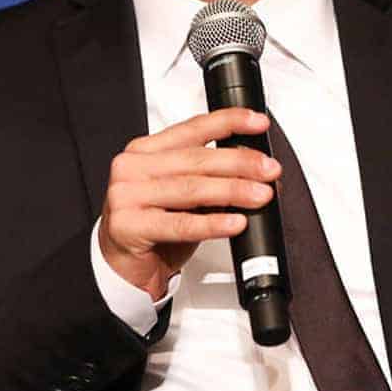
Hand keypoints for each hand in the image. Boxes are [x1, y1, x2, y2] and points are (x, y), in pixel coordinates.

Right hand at [98, 108, 280, 299]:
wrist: (122, 267)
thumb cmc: (153, 226)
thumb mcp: (182, 195)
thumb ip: (209, 177)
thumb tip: (255, 171)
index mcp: (145, 150)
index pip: (192, 128)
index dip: (228, 123)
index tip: (257, 123)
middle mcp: (133, 167)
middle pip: (195, 159)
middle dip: (239, 162)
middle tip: (269, 169)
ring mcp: (127, 195)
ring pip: (191, 188)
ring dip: (232, 190)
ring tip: (260, 194)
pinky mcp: (128, 226)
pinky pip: (180, 224)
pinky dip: (213, 223)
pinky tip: (235, 222)